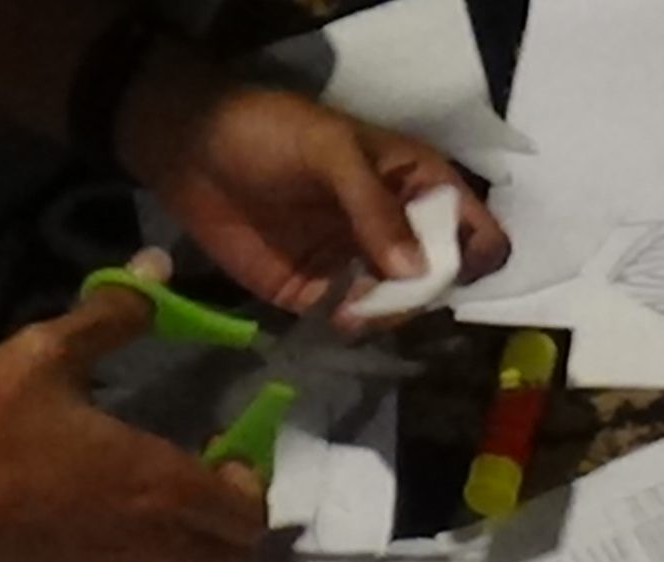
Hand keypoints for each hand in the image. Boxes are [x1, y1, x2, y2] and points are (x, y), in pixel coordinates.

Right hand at [0, 284, 267, 561]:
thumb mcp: (42, 355)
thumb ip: (110, 316)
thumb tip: (157, 266)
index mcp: (158, 489)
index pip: (248, 514)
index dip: (247, 487)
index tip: (220, 456)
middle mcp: (150, 552)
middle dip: (234, 533)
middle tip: (201, 495)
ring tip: (158, 524)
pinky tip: (97, 550)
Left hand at [115, 60, 510, 319]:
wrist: (189, 149)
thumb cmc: (268, 132)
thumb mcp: (328, 151)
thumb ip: (373, 207)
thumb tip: (416, 272)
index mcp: (416, 184)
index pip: (475, 229)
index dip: (473, 255)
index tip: (447, 269)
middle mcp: (398, 229)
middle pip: (442, 279)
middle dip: (426, 294)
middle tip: (391, 293)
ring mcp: (360, 265)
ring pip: (402, 308)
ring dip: (390, 315)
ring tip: (357, 309)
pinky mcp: (319, 294)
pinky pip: (354, 321)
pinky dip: (354, 326)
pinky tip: (338, 318)